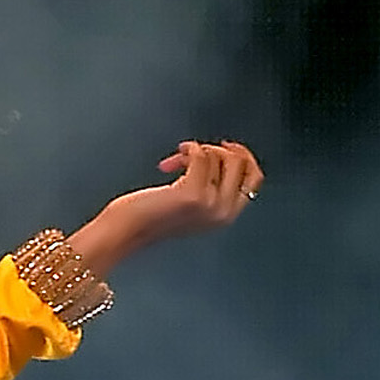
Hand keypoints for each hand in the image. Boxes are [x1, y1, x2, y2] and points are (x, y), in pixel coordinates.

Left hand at [67, 140, 263, 275]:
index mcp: (227, 215)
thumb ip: (209, 187)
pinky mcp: (192, 194)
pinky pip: (201, 155)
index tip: (224, 146)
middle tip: (194, 151)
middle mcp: (224, 212)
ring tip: (174, 160)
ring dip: (195, 150)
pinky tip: (169, 161)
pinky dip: (187, 149)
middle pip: (243, 163)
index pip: (255, 178)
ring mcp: (210, 203)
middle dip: (218, 150)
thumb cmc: (148, 217)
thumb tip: (218, 154)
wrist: (124, 232)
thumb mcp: (190, 205)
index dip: (243, 156)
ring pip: (220, 156)